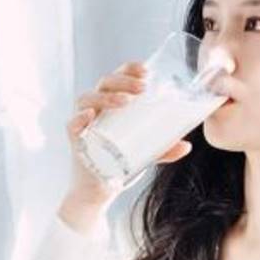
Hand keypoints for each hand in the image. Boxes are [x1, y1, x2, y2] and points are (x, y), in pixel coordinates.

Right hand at [65, 61, 193, 205]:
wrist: (100, 190)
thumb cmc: (120, 164)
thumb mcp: (147, 154)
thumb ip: (165, 149)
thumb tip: (187, 145)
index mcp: (111, 104)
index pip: (117, 77)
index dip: (129, 69)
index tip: (146, 71)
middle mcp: (95, 108)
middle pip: (104, 83)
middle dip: (123, 81)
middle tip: (142, 88)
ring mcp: (83, 123)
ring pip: (87, 99)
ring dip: (106, 97)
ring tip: (125, 102)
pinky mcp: (75, 140)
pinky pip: (72, 125)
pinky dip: (79, 119)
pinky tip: (89, 116)